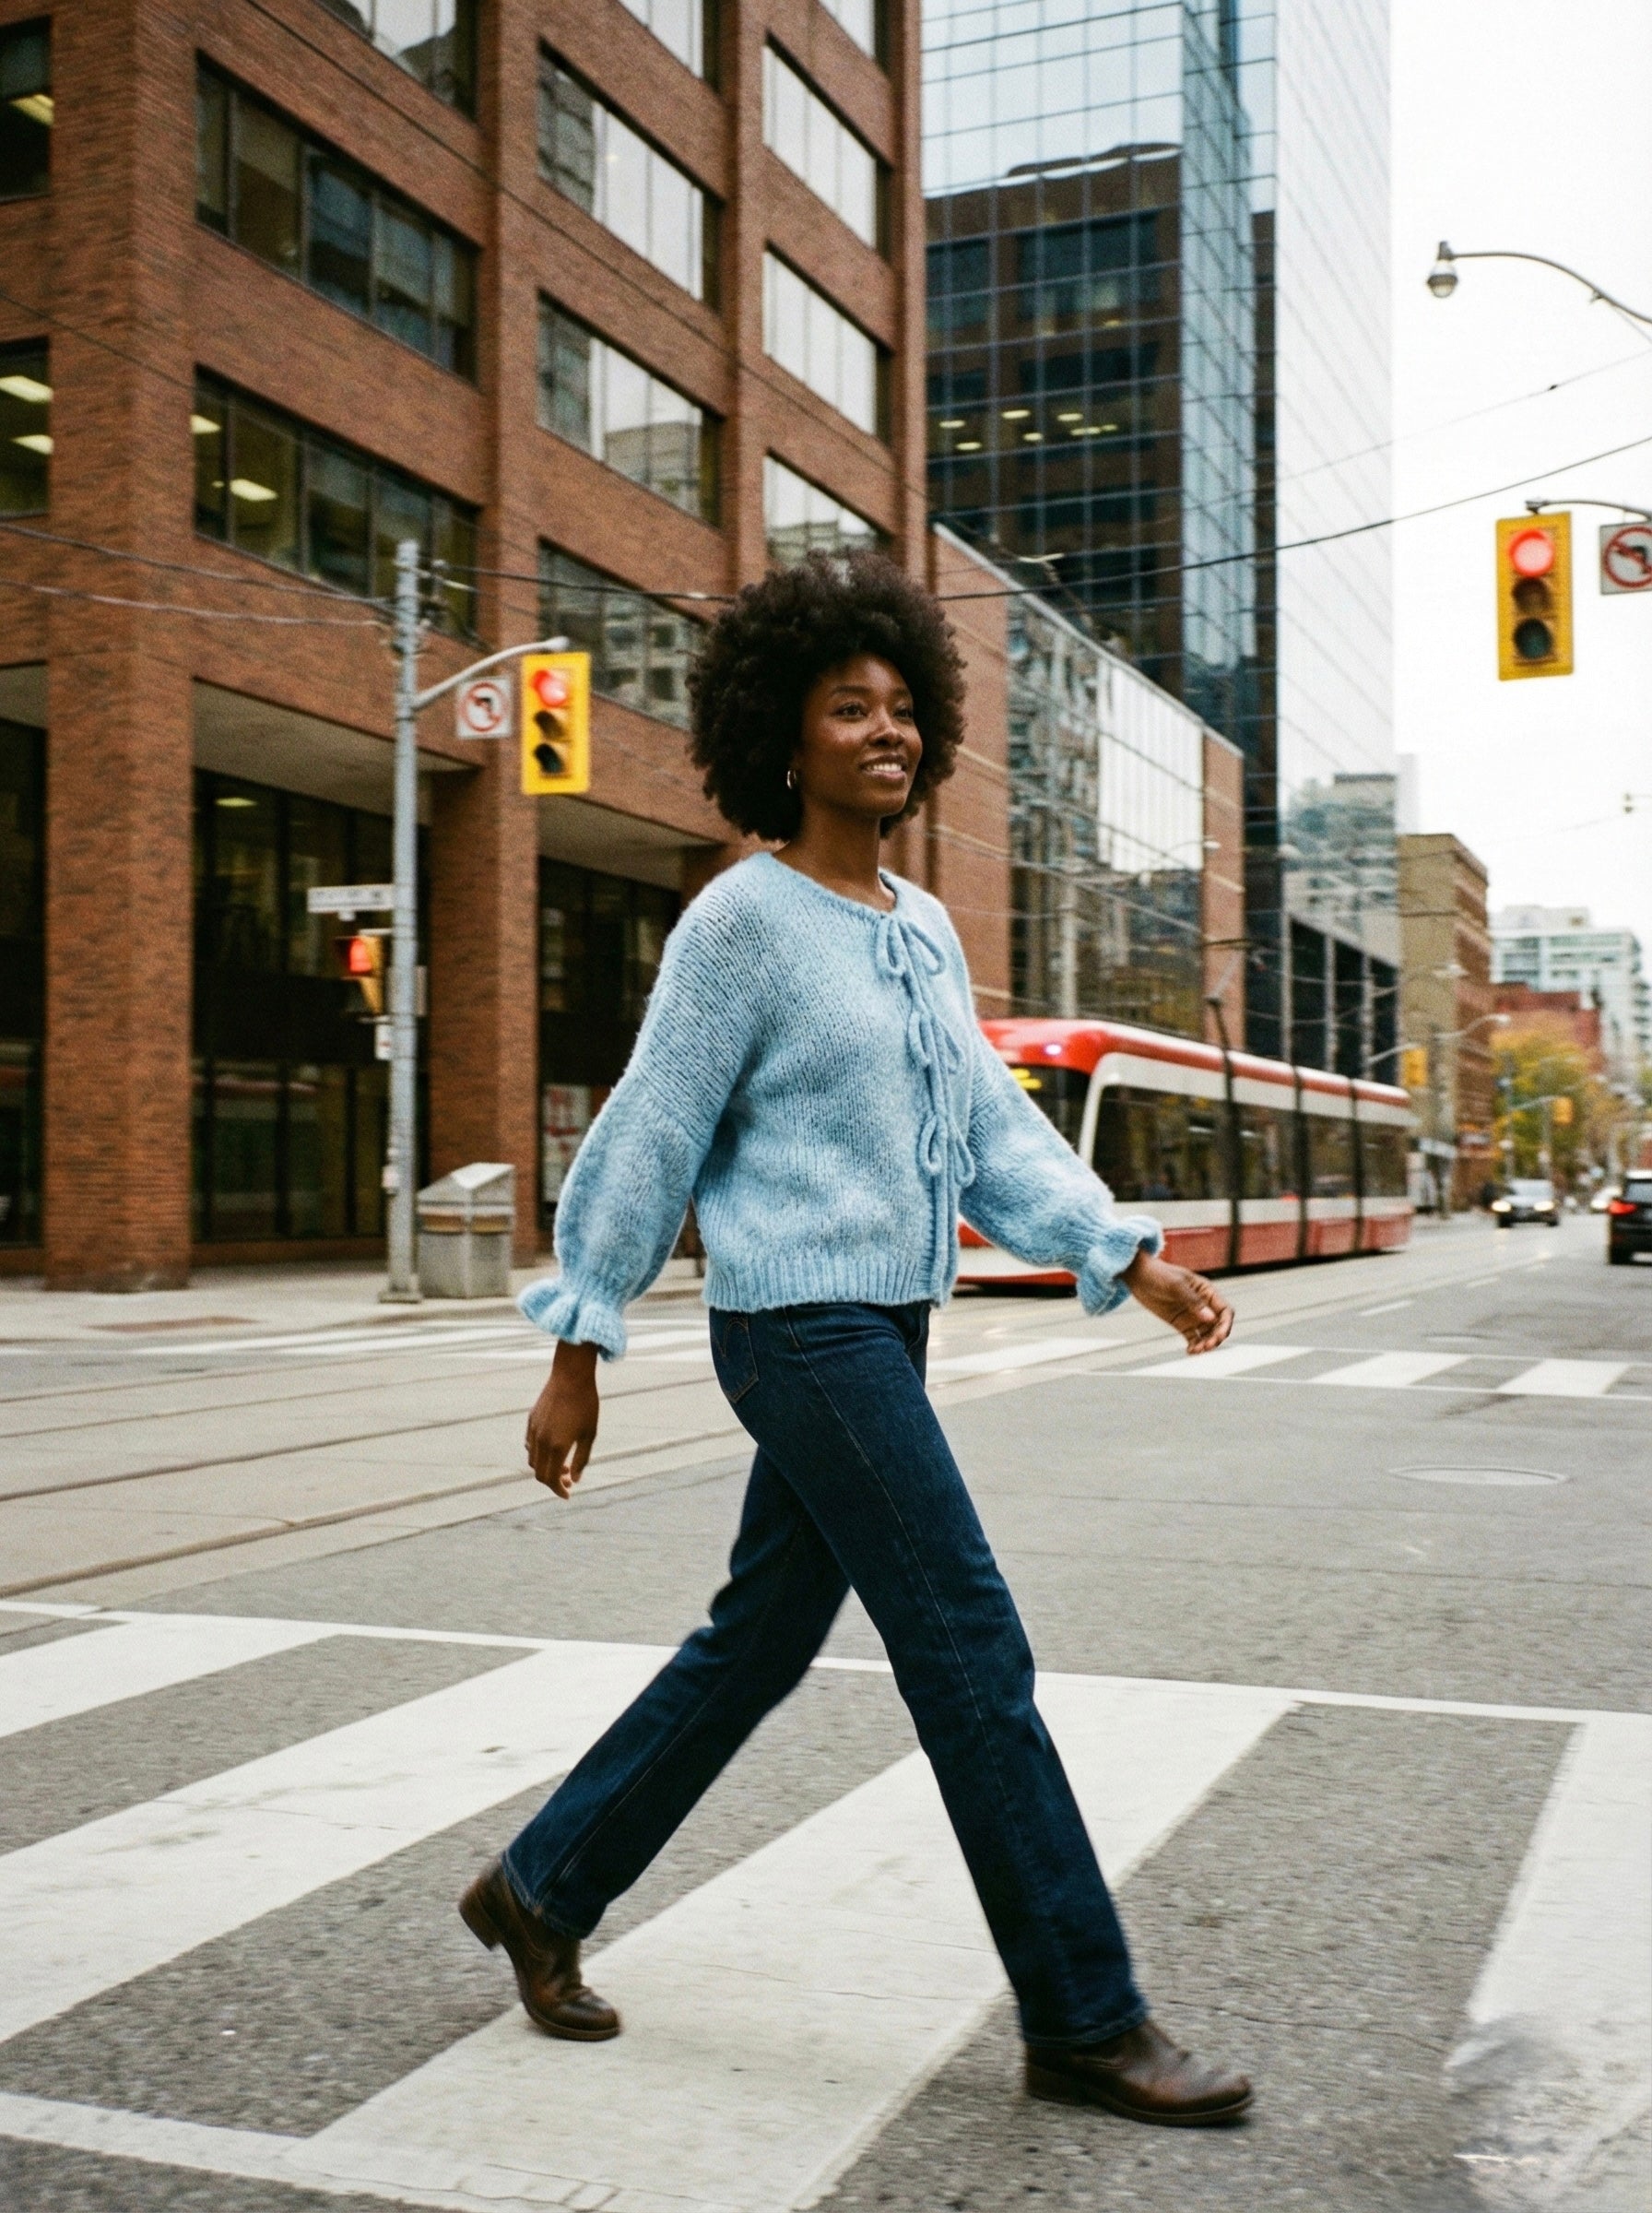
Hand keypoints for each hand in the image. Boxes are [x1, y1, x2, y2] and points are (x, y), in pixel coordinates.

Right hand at [525, 1340, 599, 1497]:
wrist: (571, 1376)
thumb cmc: (586, 1404)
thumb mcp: (590, 1434)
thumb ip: (582, 1459)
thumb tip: (574, 1480)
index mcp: (556, 1446)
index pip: (550, 1479)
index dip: (558, 1490)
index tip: (568, 1494)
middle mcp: (541, 1440)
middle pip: (539, 1473)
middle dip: (553, 1482)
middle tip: (568, 1481)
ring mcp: (533, 1430)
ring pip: (533, 1459)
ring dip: (546, 1467)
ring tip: (564, 1464)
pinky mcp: (531, 1420)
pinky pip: (530, 1444)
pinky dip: (539, 1454)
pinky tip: (553, 1450)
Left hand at [1122, 1249, 1233, 1354]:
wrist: (1138, 1276)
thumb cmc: (1158, 1275)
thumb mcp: (1176, 1286)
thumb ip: (1193, 1301)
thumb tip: (1211, 1318)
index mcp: (1207, 1292)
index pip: (1225, 1311)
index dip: (1226, 1325)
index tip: (1219, 1336)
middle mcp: (1203, 1305)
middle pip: (1218, 1326)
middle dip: (1216, 1338)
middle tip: (1206, 1346)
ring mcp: (1193, 1315)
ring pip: (1207, 1334)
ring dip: (1205, 1344)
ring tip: (1196, 1350)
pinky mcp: (1181, 1324)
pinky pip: (1193, 1338)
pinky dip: (1194, 1346)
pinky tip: (1190, 1351)